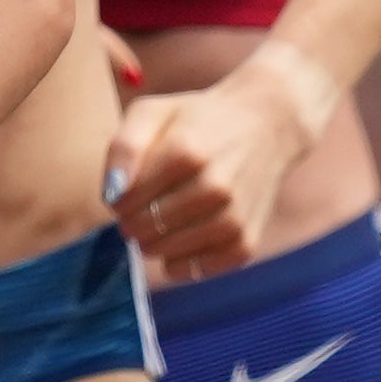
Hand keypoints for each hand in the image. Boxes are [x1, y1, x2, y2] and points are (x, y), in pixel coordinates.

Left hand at [105, 55, 325, 277]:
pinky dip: (181, 264)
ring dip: (152, 245)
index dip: (118, 200)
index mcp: (186, 152)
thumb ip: (123, 147)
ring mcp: (234, 216)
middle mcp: (215, 187)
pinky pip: (199, 270)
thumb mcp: (152, 112)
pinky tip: (181, 242)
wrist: (268, 125)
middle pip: (145, 227)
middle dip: (132, 223)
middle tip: (142, 210)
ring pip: (167, 252)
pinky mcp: (247, 240)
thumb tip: (112, 196)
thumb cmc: (197, 120)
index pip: (126, 199)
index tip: (127, 192)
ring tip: (158, 224)